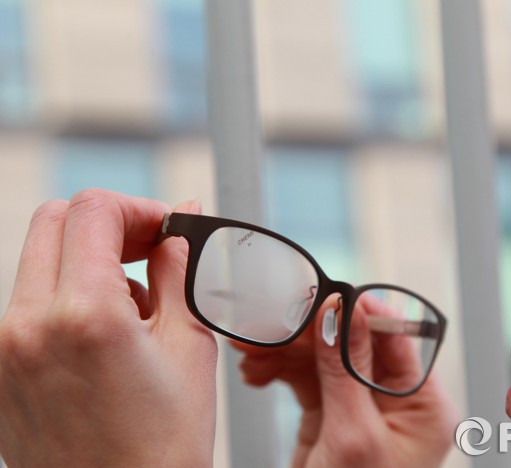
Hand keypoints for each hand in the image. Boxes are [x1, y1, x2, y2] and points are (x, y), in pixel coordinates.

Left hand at [0, 189, 217, 466]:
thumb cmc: (164, 445)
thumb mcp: (190, 344)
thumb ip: (179, 269)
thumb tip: (182, 222)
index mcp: (82, 315)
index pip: (93, 210)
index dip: (138, 208)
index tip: (165, 227)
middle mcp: (26, 326)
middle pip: (53, 221)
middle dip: (107, 224)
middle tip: (148, 250)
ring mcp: (3, 351)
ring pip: (39, 260)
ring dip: (88, 260)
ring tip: (136, 307)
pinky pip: (28, 302)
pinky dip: (67, 294)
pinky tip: (108, 333)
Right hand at [236, 295, 456, 466]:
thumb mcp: (353, 435)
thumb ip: (346, 369)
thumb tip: (342, 308)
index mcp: (423, 405)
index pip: (395, 339)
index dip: (359, 312)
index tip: (323, 295)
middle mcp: (395, 400)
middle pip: (352, 342)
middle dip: (308, 333)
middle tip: (270, 324)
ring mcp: (359, 405)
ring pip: (323, 356)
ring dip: (284, 350)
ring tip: (251, 354)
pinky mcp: (329, 412)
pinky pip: (304, 376)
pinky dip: (278, 370)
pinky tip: (256, 373)